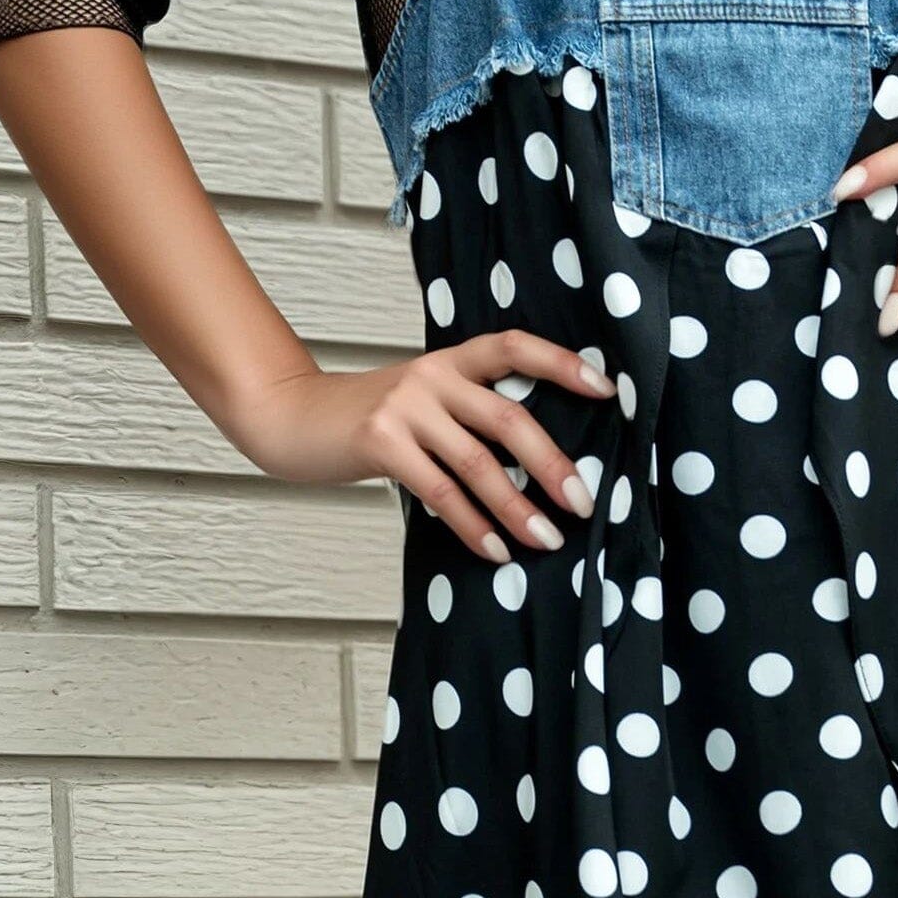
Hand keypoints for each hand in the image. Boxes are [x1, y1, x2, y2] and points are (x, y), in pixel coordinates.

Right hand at [232, 332, 612, 563]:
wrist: (290, 417)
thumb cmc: (366, 420)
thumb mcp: (420, 402)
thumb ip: (466, 415)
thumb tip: (537, 466)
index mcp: (450, 362)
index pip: (514, 347)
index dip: (562, 363)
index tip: (607, 388)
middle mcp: (432, 376)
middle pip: (508, 417)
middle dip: (552, 463)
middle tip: (583, 502)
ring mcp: (405, 407)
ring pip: (478, 462)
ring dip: (517, 507)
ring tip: (546, 541)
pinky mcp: (381, 442)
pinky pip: (440, 492)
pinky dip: (473, 526)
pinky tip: (494, 550)